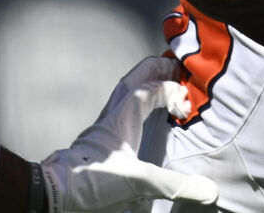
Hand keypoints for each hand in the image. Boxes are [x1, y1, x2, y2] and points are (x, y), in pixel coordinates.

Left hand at [38, 56, 217, 210]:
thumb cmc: (91, 181)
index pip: (149, 88)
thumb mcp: (139, 182)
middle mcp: (113, 116)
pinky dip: (137, 106)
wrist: (55, 193)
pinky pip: (121, 111)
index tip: (186, 105)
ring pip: (125, 93)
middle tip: (177, 70)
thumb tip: (208, 188)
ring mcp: (104, 128)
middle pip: (134, 79)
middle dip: (156, 69)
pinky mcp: (100, 142)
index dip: (171, 89)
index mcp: (123, 117)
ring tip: (165, 88)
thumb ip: (175, 184)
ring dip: (145, 84)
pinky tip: (146, 122)